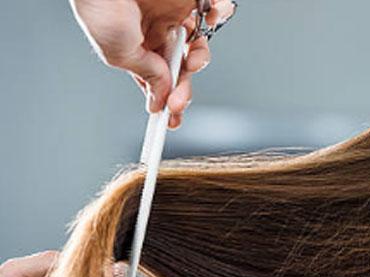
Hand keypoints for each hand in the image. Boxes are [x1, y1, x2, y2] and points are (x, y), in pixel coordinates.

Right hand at [70, 0, 235, 128]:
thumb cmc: (100, 5)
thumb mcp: (118, 53)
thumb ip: (146, 75)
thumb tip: (162, 97)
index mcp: (137, 45)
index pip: (158, 78)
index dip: (166, 100)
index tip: (172, 123)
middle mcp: (157, 30)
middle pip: (181, 68)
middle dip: (183, 89)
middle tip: (179, 104)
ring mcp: (174, 13)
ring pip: (199, 46)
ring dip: (200, 60)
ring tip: (191, 60)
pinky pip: (214, 9)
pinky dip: (219, 15)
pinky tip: (209, 21)